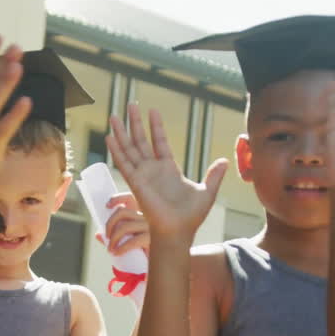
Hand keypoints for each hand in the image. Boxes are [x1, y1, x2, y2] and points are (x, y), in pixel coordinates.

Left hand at [99, 192, 149, 256]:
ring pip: (124, 227)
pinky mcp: (152, 239)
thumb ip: (116, 237)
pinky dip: (121, 248)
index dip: (117, 198)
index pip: (130, 198)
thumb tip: (98, 235)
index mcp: (144, 213)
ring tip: (111, 249)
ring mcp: (151, 227)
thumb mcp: (130, 241)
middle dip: (109, 223)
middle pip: (122, 212)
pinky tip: (117, 253)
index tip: (107, 205)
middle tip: (107, 236)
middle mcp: (148, 216)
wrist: (162, 264)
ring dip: (113, 238)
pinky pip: (131, 241)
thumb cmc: (146, 252)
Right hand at [106, 104, 227, 243]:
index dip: (156, 127)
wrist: (179, 231)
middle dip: (135, 123)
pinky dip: (116, 150)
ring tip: (114, 115)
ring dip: (121, 132)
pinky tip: (109, 137)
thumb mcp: (207, 191)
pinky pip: (123, 164)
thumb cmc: (191, 216)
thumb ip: (214, 175)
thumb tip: (225, 161)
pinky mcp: (136, 183)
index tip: (152, 111)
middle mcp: (153, 170)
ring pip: (129, 149)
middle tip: (131, 105)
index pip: (159, 142)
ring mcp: (143, 175)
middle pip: (141, 141)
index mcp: (168, 169)